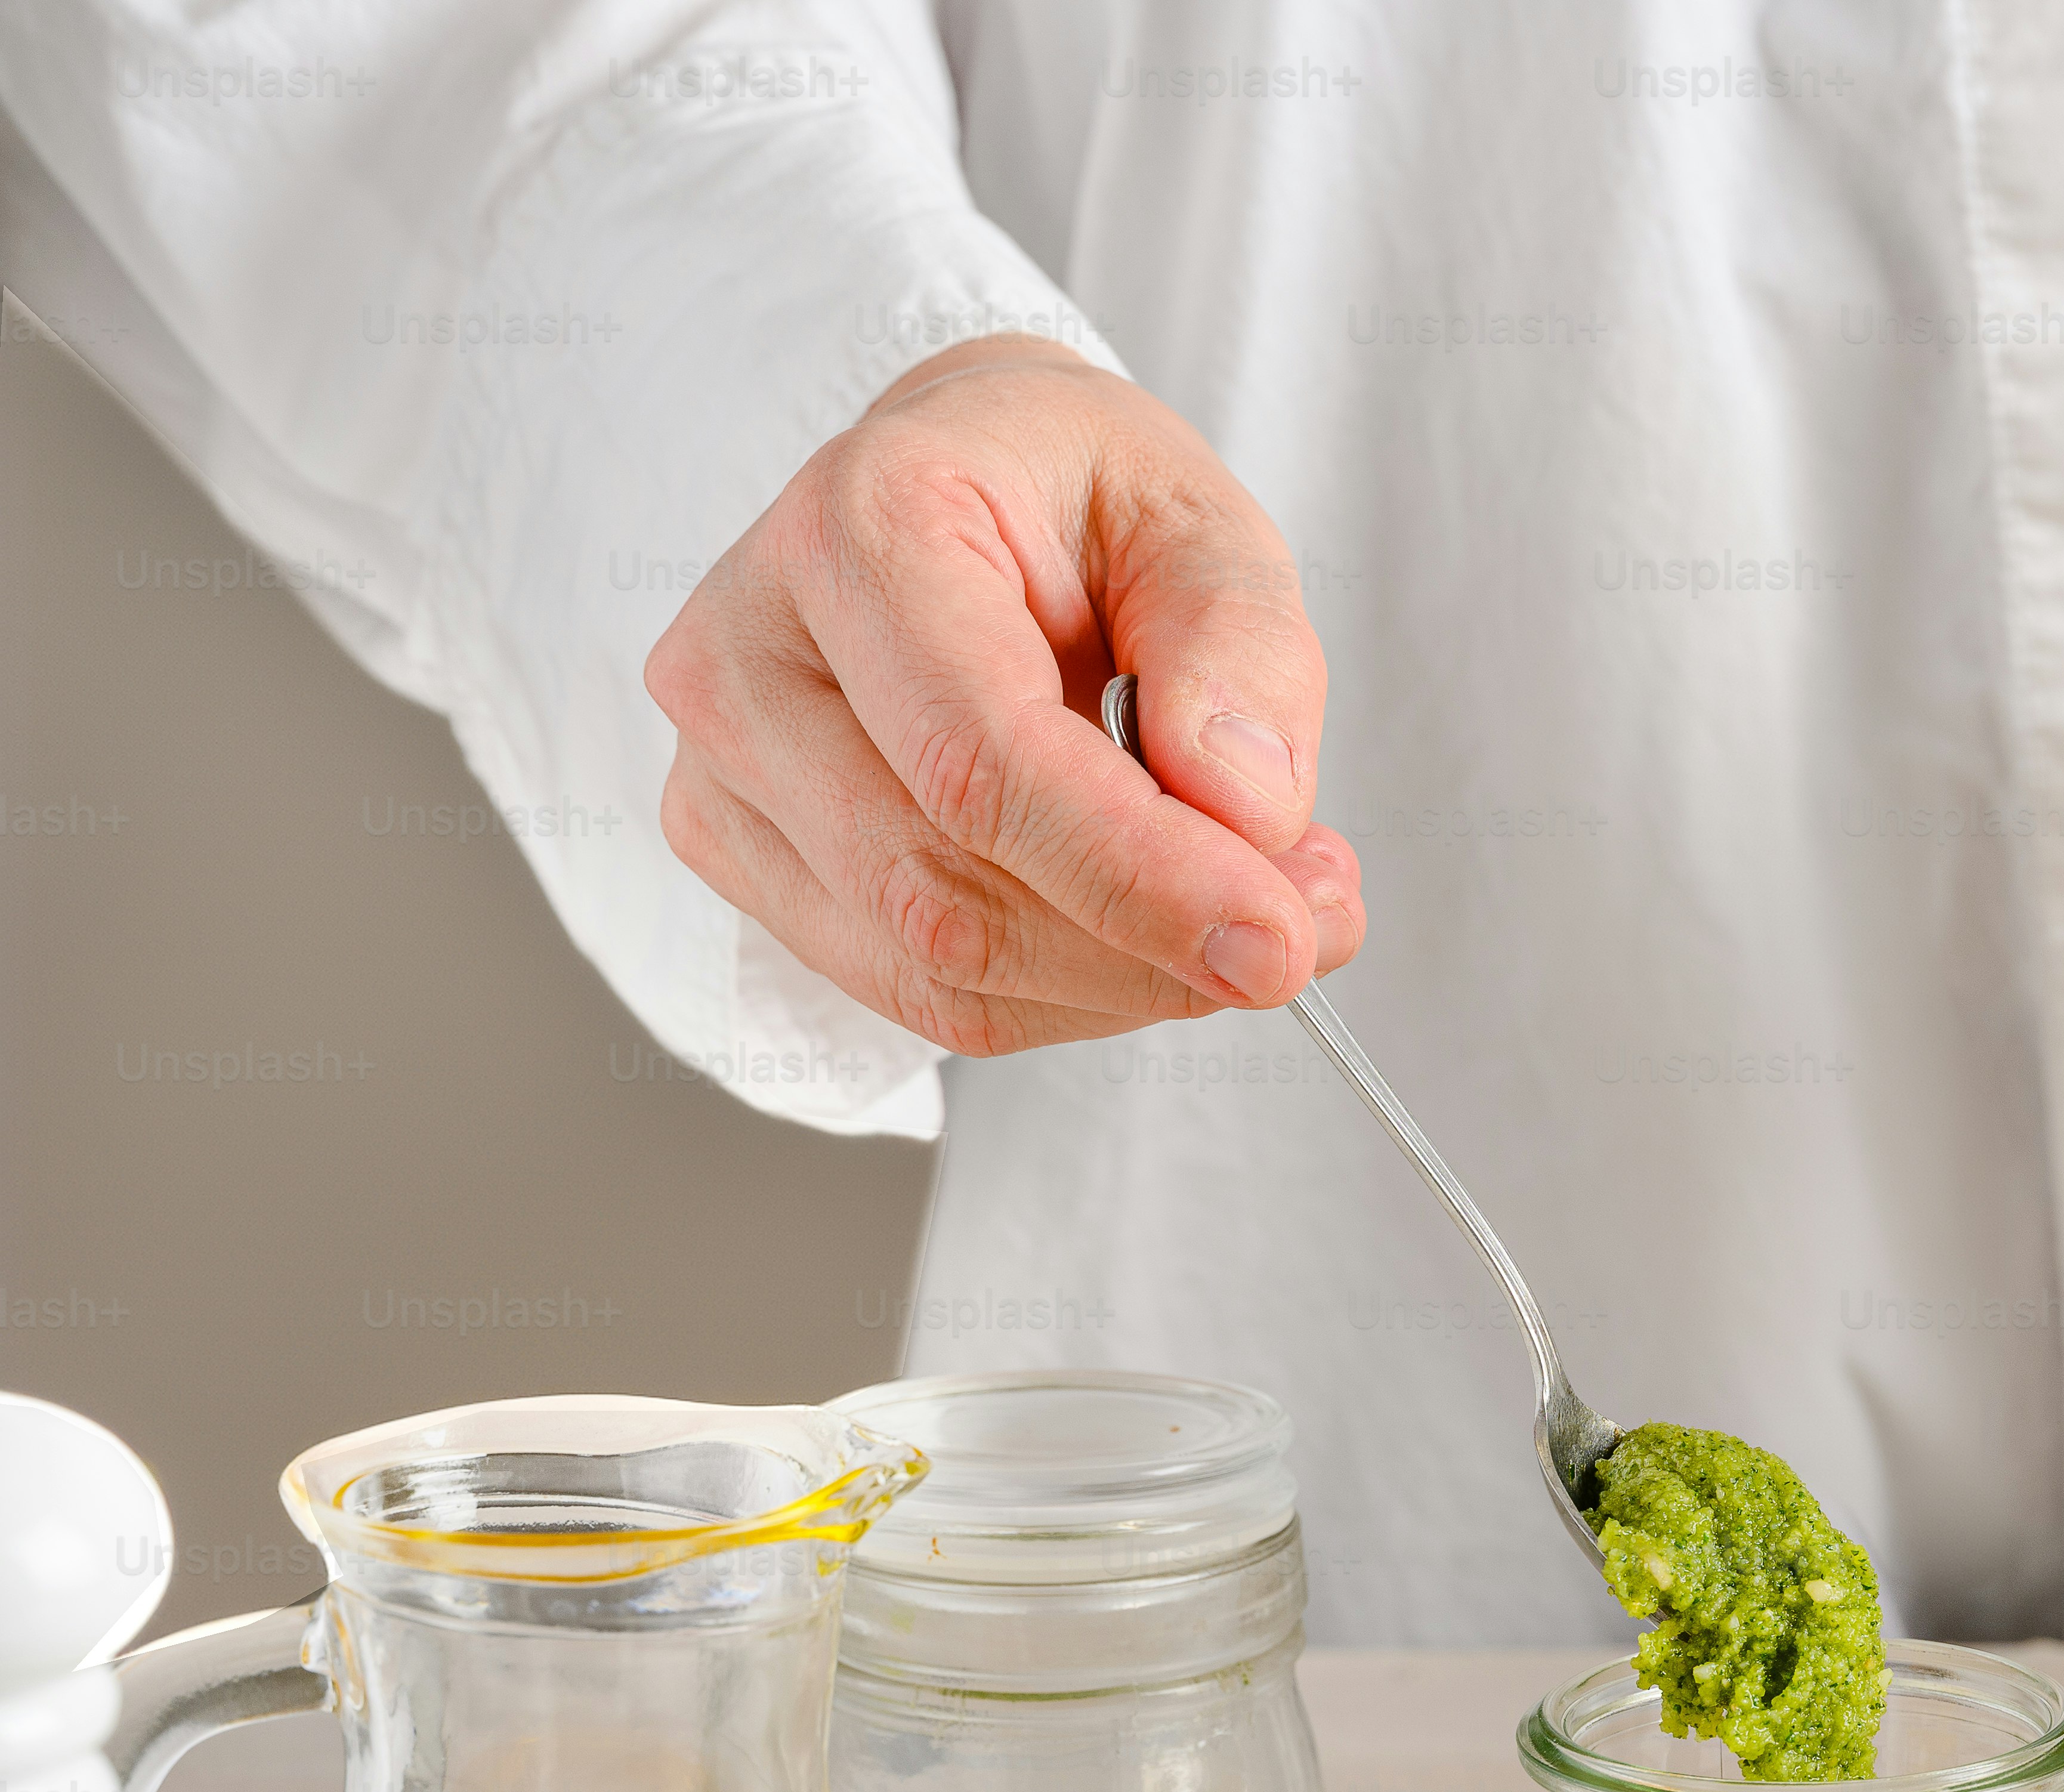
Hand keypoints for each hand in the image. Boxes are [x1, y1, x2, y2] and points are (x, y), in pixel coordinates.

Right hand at [646, 335, 1362, 1056]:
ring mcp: (720, 765)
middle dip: (1155, 945)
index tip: (1283, 941)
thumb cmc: (1076, 499)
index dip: (1141, 878)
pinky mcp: (738, 850)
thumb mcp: (1203, 522)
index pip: (985, 762)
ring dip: (1123, 980)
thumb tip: (1247, 813)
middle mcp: (749, 653)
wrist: (964, 489)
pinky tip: (1137, 926)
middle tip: (1305, 923)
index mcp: (860, 529)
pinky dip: (1065, 990)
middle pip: (951, 893)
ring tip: (1240, 909)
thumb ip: (1241, 654)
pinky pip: (917, 992)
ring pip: (937, 968)